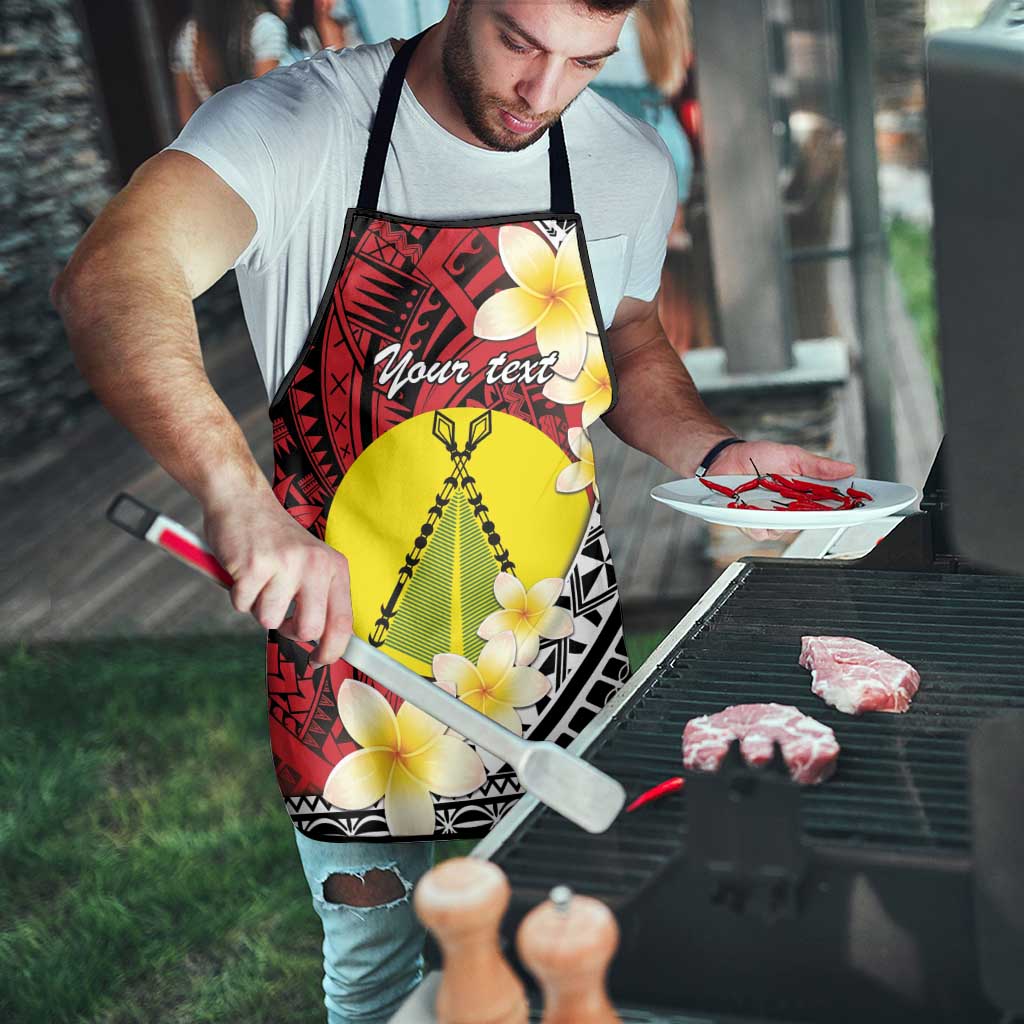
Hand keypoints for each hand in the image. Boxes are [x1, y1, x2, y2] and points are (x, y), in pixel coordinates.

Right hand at [203, 487, 352, 665]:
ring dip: (258, 607)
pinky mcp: (254, 566)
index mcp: (334, 567)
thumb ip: (320, 597)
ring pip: (269, 620)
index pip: (343, 622)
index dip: (332, 651)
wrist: (242, 500)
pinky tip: (243, 571)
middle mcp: (315, 565)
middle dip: (289, 631)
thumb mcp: (310, 562)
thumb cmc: (274, 539)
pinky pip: (242, 606)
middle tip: (280, 615)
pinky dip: (237, 595)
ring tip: (259, 580)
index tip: (319, 662)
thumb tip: (325, 644)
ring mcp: (285, 564)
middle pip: (309, 630)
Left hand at [709, 440, 856, 542]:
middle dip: (813, 517)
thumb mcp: (792, 456)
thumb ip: (818, 466)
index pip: (828, 507)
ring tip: (775, 503)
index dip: (844, 510)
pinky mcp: (750, 523)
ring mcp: (770, 518)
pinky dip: (758, 523)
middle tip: (813, 506)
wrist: (726, 457)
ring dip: (781, 519)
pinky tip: (755, 512)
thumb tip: (848, 468)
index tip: (857, 508)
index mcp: (803, 495)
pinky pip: (759, 532)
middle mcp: (789, 510)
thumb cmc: (758, 456)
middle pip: (808, 523)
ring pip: (784, 531)